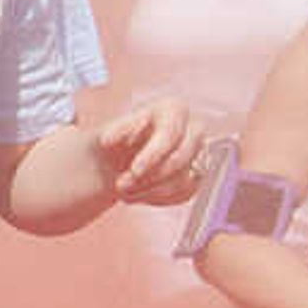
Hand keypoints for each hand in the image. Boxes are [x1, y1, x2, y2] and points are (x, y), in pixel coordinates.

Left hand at [94, 94, 210, 206]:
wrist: (117, 159)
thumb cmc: (115, 140)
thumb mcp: (109, 132)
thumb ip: (112, 133)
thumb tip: (108, 139)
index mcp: (174, 109)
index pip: (170, 134)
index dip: (152, 156)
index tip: (134, 170)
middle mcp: (193, 129)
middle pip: (179, 160)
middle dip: (148, 178)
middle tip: (121, 185)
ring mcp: (198, 154)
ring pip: (182, 181)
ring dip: (148, 191)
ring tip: (123, 191)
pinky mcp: (197, 177)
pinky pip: (183, 194)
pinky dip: (156, 198)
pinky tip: (137, 194)